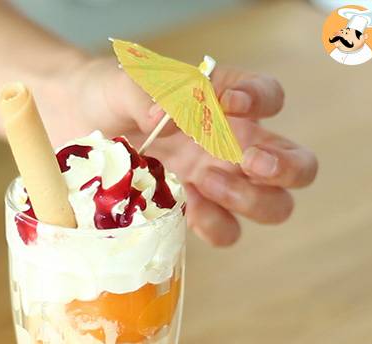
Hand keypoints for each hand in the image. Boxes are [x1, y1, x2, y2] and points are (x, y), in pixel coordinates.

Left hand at [44, 57, 317, 245]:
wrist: (75, 123)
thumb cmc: (106, 96)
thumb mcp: (126, 85)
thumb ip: (149, 95)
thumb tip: (167, 118)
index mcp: (221, 102)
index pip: (269, 98)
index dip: (261, 102)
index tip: (228, 104)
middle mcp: (229, 144)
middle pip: (296, 165)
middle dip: (283, 169)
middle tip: (248, 162)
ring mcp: (214, 182)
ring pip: (272, 207)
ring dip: (249, 201)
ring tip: (205, 183)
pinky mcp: (191, 211)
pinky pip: (224, 230)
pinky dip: (212, 225)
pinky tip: (184, 207)